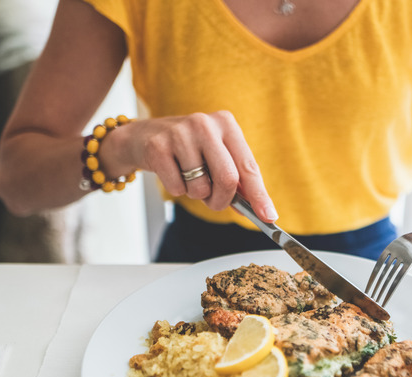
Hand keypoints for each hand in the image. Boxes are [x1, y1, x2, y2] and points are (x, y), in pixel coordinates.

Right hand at [102, 110, 277, 221]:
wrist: (142, 137)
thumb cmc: (187, 150)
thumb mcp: (216, 155)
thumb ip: (237, 179)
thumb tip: (259, 209)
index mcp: (226, 124)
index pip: (248, 166)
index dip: (259, 195)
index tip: (269, 217)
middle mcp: (205, 124)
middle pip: (228, 179)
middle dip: (222, 200)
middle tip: (215, 203)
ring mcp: (180, 134)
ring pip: (201, 187)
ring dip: (196, 194)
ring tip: (188, 177)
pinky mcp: (158, 147)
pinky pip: (177, 188)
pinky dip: (177, 190)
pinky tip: (171, 173)